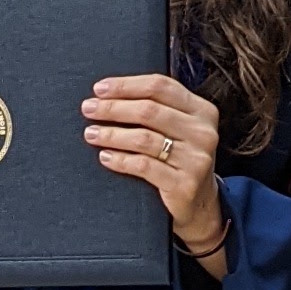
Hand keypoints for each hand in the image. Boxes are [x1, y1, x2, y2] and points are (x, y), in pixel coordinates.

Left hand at [83, 73, 230, 272]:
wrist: (200, 204)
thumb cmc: (179, 158)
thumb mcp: (179, 128)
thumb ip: (157, 107)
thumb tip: (108, 93)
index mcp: (202, 110)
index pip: (160, 86)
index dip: (126, 85)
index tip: (99, 89)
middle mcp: (203, 132)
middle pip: (149, 110)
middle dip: (113, 108)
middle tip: (88, 109)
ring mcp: (196, 159)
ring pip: (144, 138)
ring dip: (111, 134)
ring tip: (91, 134)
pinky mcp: (184, 184)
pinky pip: (143, 166)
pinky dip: (120, 160)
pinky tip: (105, 157)